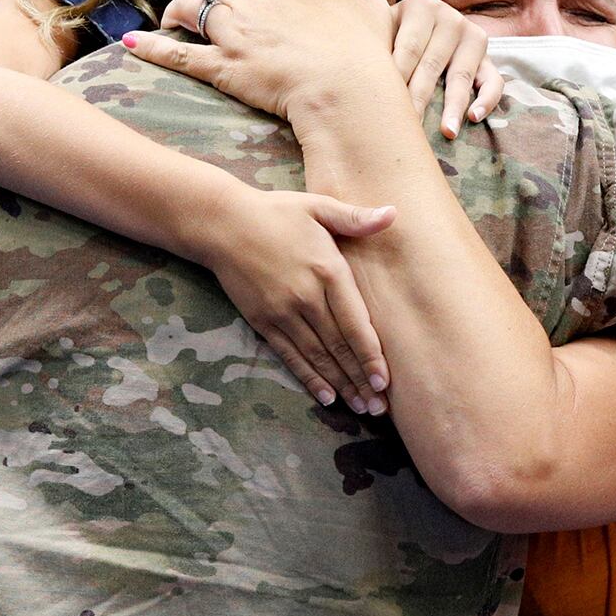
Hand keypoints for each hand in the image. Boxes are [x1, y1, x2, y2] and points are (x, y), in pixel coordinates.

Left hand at [132, 0, 396, 119]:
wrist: (348, 92)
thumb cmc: (365, 55)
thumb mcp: (369, 9)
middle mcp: (255, 8)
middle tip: (202, 0)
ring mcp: (237, 38)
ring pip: (191, 7)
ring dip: (179, 9)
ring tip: (175, 17)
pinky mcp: (225, 69)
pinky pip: (178, 54)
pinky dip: (151, 47)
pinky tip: (131, 41)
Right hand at [196, 184, 396, 414]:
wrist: (222, 224)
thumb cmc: (276, 212)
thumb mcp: (318, 206)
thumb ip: (356, 217)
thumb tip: (393, 213)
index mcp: (327, 270)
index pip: (355, 323)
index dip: (371, 356)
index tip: (386, 381)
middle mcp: (306, 297)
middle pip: (339, 347)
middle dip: (361, 380)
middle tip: (380, 409)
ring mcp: (282, 313)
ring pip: (317, 357)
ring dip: (341, 385)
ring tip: (361, 408)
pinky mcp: (263, 322)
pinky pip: (290, 356)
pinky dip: (309, 378)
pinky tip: (327, 396)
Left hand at [382, 0, 505, 138]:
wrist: (422, 27)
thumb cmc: (393, 33)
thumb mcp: (381, 21)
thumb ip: (367, 20)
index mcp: (422, 7)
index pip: (408, 47)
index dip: (396, 77)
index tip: (384, 104)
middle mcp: (451, 19)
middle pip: (431, 65)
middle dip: (417, 99)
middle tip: (407, 128)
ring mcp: (473, 38)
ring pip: (461, 77)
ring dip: (453, 108)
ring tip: (447, 133)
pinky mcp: (490, 59)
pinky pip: (494, 82)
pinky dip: (487, 101)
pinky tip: (473, 118)